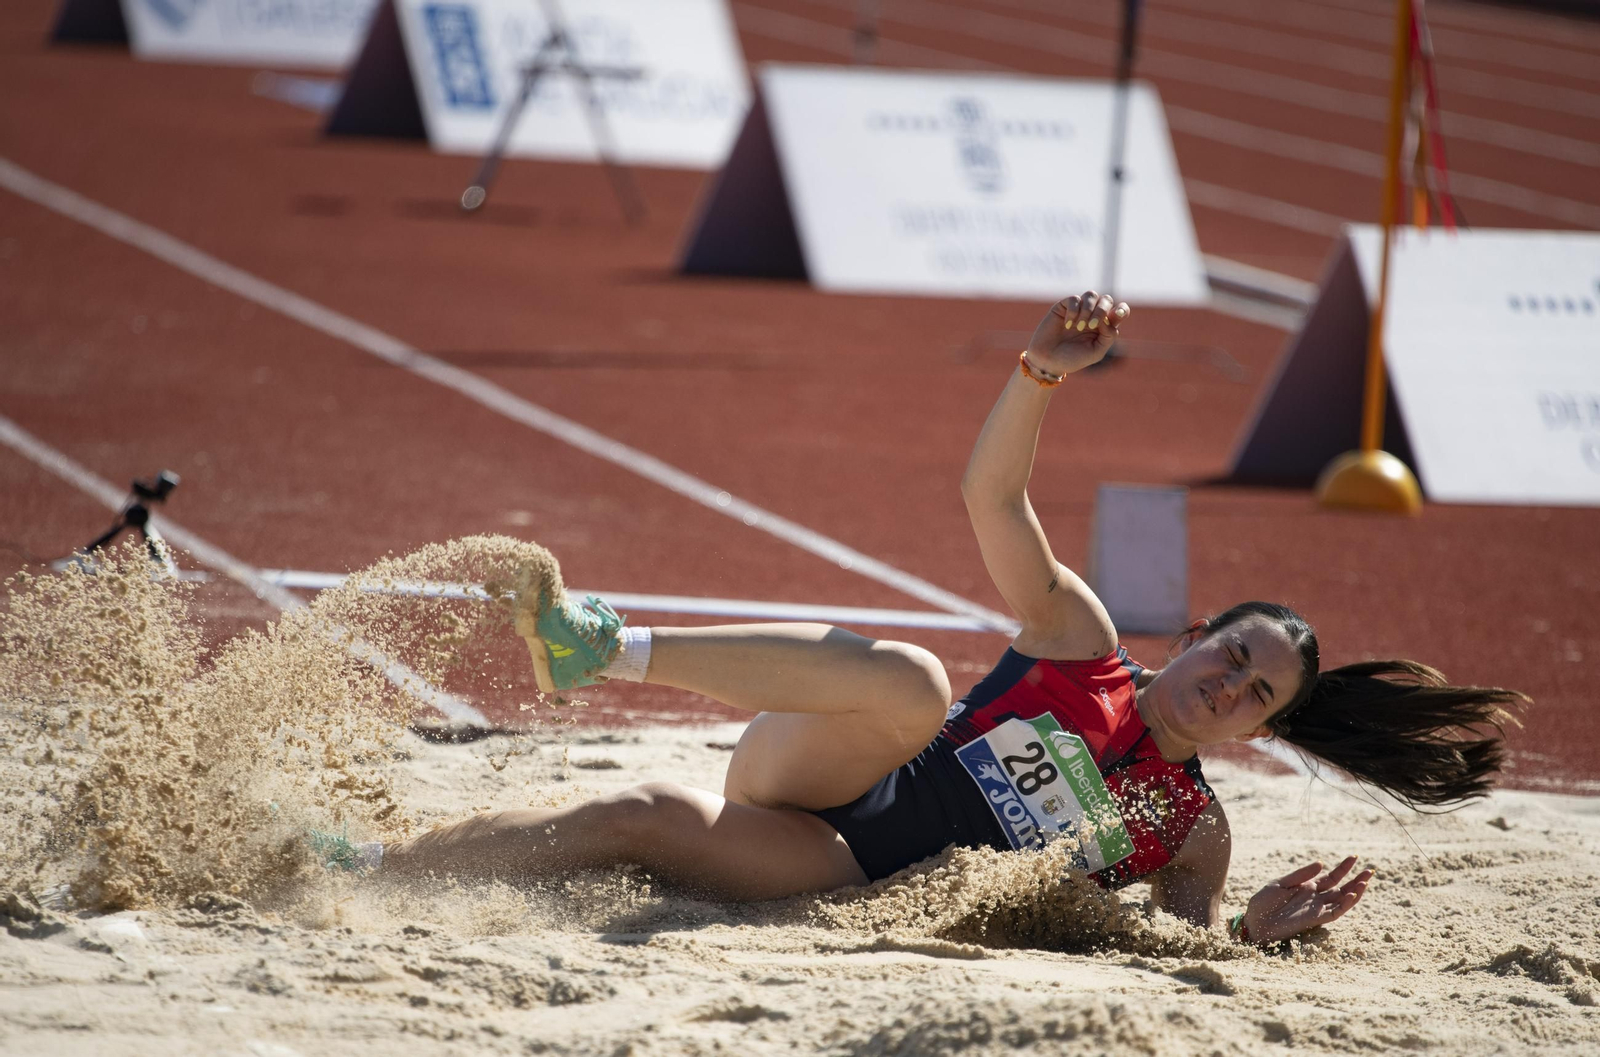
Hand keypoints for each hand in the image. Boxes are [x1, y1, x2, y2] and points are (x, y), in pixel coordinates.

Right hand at [1024, 291, 1130, 375]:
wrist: (1047, 361)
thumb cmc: (1072, 359)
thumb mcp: (1096, 352)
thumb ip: (1108, 336)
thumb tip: (1109, 317)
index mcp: (1104, 327)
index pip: (1120, 311)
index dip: (1123, 308)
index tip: (1119, 314)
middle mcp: (1093, 315)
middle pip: (1107, 299)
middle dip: (1102, 310)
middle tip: (1091, 326)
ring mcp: (1078, 310)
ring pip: (1091, 295)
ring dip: (1088, 309)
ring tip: (1079, 326)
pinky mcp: (1063, 306)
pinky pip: (1074, 299)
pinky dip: (1073, 311)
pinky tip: (1067, 325)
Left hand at [1241, 857, 1372, 944]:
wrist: (1255, 922)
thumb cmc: (1263, 903)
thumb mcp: (1280, 883)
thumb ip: (1300, 875)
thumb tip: (1321, 863)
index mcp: (1307, 887)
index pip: (1331, 877)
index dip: (1343, 868)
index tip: (1355, 857)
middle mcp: (1315, 898)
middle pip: (1341, 888)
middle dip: (1356, 879)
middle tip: (1371, 870)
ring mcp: (1316, 909)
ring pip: (1341, 900)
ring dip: (1355, 892)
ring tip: (1366, 881)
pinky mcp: (1314, 919)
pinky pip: (1334, 912)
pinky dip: (1344, 905)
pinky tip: (1352, 895)